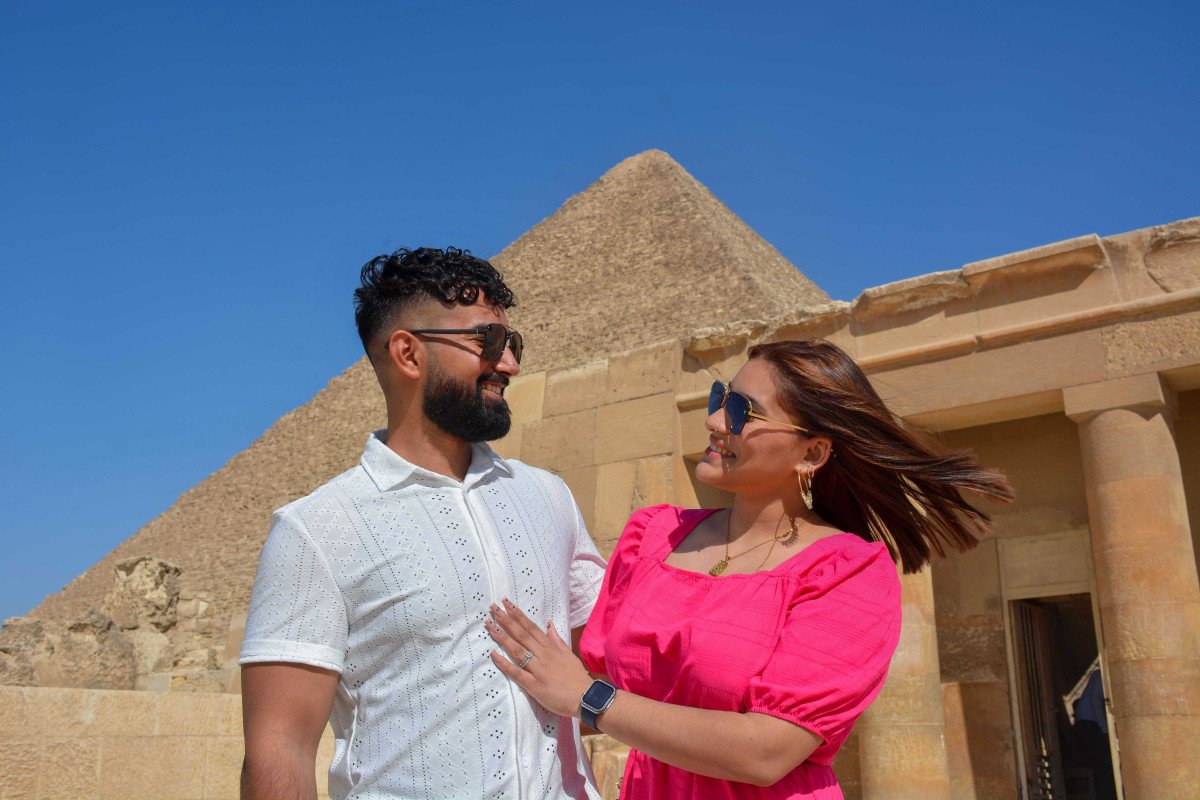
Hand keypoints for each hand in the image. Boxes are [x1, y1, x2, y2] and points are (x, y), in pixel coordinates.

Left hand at [486, 598, 593, 717]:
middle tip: (493, 608)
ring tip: (490, 625)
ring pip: (518, 650)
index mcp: (551, 647)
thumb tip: (549, 624)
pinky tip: (493, 654)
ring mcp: (538, 670)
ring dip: (502, 637)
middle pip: (522, 635)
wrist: (586, 698)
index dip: (518, 615)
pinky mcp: (534, 686)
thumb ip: (556, 639)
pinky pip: (517, 672)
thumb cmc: (577, 677)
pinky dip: (504, 663)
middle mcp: (544, 655)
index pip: (531, 627)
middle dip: (506, 620)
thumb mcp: (568, 654)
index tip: (506, 604)